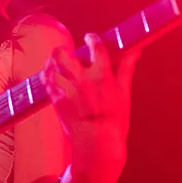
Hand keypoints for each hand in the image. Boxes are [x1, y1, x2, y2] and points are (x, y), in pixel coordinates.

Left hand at [41, 33, 138, 182]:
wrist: (97, 144)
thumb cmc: (114, 120)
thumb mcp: (124, 93)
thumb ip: (126, 68)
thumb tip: (135, 50)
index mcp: (102, 75)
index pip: (96, 46)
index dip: (92, 38)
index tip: (90, 38)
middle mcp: (82, 79)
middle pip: (63, 54)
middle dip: (63, 50)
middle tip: (67, 53)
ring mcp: (67, 89)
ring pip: (51, 66)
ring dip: (53, 62)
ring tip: (57, 64)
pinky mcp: (56, 100)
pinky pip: (45, 81)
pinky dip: (47, 75)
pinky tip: (52, 76)